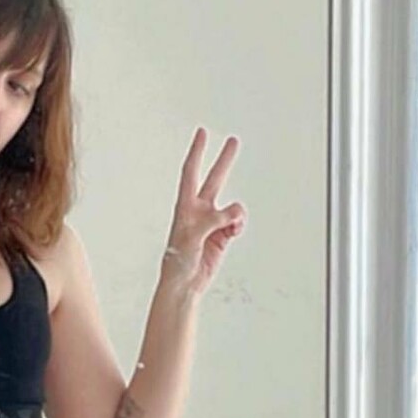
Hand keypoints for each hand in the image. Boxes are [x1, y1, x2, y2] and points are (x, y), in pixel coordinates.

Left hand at [163, 128, 246, 295]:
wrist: (184, 283)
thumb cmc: (178, 261)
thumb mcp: (192, 237)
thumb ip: (212, 219)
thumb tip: (233, 212)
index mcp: (185, 206)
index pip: (191, 171)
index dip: (197, 152)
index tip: (202, 133)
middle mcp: (200, 210)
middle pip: (215, 178)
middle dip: (224, 160)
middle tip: (234, 140)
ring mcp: (212, 222)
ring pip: (233, 206)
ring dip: (236, 213)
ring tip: (231, 226)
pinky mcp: (223, 235)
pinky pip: (237, 222)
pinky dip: (238, 226)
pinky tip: (232, 234)